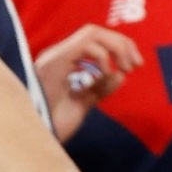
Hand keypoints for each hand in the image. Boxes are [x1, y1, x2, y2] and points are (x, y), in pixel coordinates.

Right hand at [36, 25, 142, 141]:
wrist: (34, 138)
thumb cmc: (51, 126)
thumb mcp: (82, 105)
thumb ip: (99, 89)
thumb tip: (120, 75)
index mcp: (63, 64)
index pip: (94, 42)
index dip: (119, 48)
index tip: (134, 66)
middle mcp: (58, 56)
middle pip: (95, 32)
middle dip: (122, 44)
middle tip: (137, 64)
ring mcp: (55, 57)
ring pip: (92, 32)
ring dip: (116, 46)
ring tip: (127, 66)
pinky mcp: (55, 61)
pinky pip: (85, 45)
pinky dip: (102, 56)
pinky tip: (105, 74)